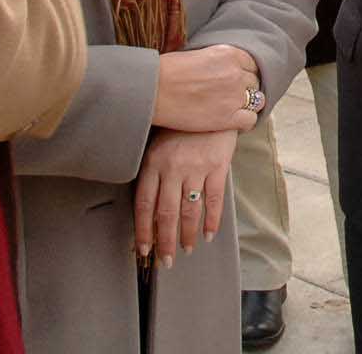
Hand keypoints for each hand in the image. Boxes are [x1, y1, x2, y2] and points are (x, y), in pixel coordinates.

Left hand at [134, 128, 237, 266]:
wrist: (211, 100)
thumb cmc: (180, 125)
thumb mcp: (157, 142)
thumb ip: (151, 171)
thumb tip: (146, 208)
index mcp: (153, 163)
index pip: (144, 205)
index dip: (143, 231)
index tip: (143, 250)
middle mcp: (173, 168)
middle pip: (166, 214)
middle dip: (165, 242)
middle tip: (165, 261)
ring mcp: (196, 167)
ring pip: (189, 211)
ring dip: (187, 235)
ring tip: (186, 250)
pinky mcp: (218, 166)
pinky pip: (213, 200)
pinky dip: (211, 221)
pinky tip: (208, 234)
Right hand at [151, 44, 260, 132]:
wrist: (153, 90)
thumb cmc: (166, 71)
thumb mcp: (198, 55)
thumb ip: (218, 61)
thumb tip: (224, 69)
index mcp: (230, 53)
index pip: (252, 65)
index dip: (244, 74)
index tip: (235, 82)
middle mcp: (236, 73)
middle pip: (254, 82)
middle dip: (245, 90)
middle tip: (230, 98)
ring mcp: (234, 95)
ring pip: (256, 101)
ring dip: (246, 105)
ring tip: (232, 110)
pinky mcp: (228, 117)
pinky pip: (250, 120)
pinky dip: (244, 123)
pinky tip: (232, 123)